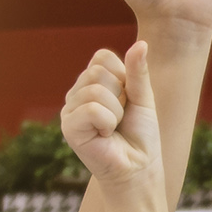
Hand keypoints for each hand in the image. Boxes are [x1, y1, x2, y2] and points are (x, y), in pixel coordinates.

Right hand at [64, 41, 163, 194]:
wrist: (139, 167)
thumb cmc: (140, 134)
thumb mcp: (143, 97)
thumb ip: (138, 72)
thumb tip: (142, 43)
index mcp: (91, 82)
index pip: (102, 57)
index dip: (124, 77)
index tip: (128, 100)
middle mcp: (76, 93)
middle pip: (99, 71)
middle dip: (121, 96)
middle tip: (121, 118)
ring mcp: (69, 110)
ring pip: (96, 90)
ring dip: (116, 112)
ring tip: (113, 128)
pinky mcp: (68, 128)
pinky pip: (92, 109)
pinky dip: (108, 122)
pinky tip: (105, 135)